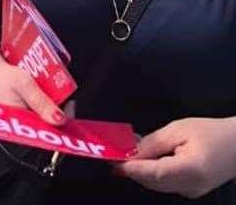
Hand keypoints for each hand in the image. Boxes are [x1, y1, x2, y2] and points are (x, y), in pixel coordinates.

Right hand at [0, 60, 67, 126]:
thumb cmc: (0, 77)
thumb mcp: (24, 85)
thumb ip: (41, 102)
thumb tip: (60, 120)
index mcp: (18, 126)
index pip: (46, 134)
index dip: (62, 125)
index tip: (70, 107)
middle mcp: (20, 128)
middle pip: (47, 127)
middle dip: (59, 114)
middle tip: (66, 97)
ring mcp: (22, 122)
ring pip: (44, 120)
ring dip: (53, 109)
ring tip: (58, 94)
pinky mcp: (23, 115)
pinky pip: (39, 114)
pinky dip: (45, 105)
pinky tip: (48, 94)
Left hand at [114, 117, 235, 198]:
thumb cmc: (211, 133)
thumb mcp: (178, 130)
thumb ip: (153, 143)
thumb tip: (130, 152)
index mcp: (191, 170)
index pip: (153, 173)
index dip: (131, 168)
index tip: (112, 160)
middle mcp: (190, 186)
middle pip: (152, 182)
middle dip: (131, 168)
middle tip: (113, 153)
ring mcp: (191, 191)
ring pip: (156, 184)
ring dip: (139, 170)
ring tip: (125, 153)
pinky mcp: (190, 190)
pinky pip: (164, 183)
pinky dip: (150, 173)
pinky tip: (142, 159)